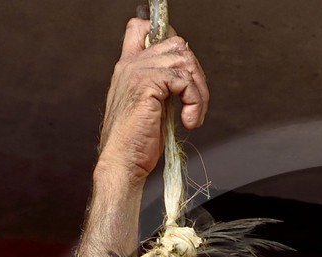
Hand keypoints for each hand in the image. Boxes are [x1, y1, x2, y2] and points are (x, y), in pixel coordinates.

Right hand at [97, 17, 208, 183]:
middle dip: (195, 72)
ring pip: (184, 61)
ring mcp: (137, 72)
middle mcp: (131, 64)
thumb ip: (162, 86)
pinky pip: (184, 80)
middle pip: (176, 43)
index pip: (141, 28)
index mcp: (128, 66)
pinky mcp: (147, 84)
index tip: (182, 69)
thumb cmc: (136, 141)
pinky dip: (194, 102)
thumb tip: (186, 77)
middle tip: (196, 101)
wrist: (122, 162)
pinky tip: (188, 121)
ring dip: (198, 91)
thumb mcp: (151, 106)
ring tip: (194, 114)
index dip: (167, 38)